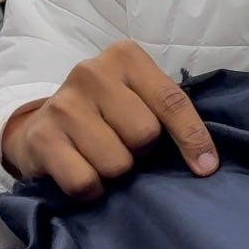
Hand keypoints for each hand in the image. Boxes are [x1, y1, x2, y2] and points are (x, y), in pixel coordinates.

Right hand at [1, 40, 218, 198]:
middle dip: (141, 151)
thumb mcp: (142, 101)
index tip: (206, 167)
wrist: (43, 126)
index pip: (172, 101)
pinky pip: (85, 182)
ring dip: (115, 172)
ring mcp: (62, 104)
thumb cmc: (107, 115)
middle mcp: (91, 72)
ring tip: (101, 157)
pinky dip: (91, 190)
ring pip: (116, 163)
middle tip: (124, 145)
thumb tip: (207, 163)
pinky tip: (84, 173)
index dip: (193, 138)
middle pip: (144, 134)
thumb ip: (172, 116)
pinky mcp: (41, 137)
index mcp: (125, 58)